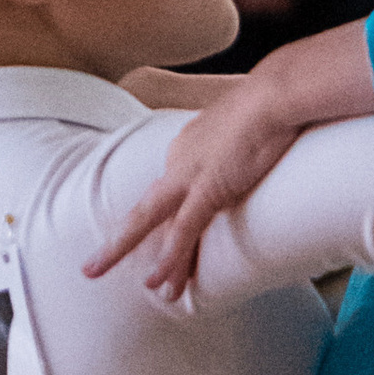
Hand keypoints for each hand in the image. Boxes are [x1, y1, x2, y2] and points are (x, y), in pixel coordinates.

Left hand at [90, 19, 373, 299]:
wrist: (280, 92)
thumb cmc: (276, 102)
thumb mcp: (251, 127)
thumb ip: (244, 145)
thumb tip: (254, 152)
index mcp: (190, 144)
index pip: (172, 193)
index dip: (164, 222)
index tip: (163, 245)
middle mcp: (181, 159)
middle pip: (147, 208)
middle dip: (119, 239)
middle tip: (93, 264)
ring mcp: (191, 174)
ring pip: (150, 221)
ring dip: (124, 251)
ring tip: (99, 274)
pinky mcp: (210, 187)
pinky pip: (185, 230)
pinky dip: (171, 258)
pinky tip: (159, 282)